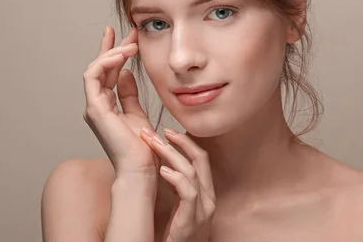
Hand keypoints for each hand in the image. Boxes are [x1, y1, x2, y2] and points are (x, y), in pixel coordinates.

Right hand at [83, 26, 160, 177]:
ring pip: (95, 69)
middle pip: (101, 68)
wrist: (141, 169)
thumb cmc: (143, 148)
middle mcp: (97, 105)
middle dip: (114, 46)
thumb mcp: (138, 113)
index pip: (109, 73)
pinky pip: (93, 77)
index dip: (115, 52)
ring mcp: (93, 107)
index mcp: (107, 106)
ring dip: (112, 52)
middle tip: (130, 31)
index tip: (128, 36)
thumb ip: (129, 94)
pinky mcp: (94, 109)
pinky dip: (105, 63)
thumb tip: (125, 74)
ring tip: (131, 44)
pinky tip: (122, 55)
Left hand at [141, 127, 215, 241]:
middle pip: (200, 159)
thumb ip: (175, 186)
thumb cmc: (175, 236)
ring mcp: (203, 210)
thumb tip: (162, 162)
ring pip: (192, 172)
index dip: (186, 142)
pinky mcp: (192, 221)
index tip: (167, 131)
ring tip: (154, 145)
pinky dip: (176, 179)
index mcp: (206, 193)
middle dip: (180, 141)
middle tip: (159, 130)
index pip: (201, 159)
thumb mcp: (178, 206)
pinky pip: (189, 193)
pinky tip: (162, 171)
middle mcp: (209, 199)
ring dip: (171, 154)